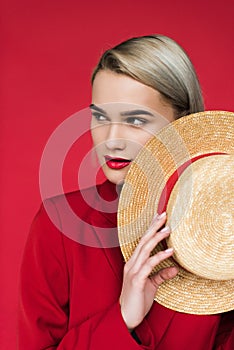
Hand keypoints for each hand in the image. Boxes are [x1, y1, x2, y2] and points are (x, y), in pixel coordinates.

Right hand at [119, 212, 177, 330]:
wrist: (126, 318)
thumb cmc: (137, 301)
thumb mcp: (151, 286)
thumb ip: (161, 275)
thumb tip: (174, 267)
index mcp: (134, 263)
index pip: (142, 242)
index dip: (150, 229)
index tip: (159, 218)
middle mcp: (132, 264)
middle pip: (143, 241)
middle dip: (153, 227)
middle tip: (164, 214)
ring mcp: (133, 271)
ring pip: (145, 249)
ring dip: (157, 238)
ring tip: (168, 229)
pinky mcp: (137, 281)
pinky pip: (149, 265)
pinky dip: (159, 257)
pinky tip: (170, 252)